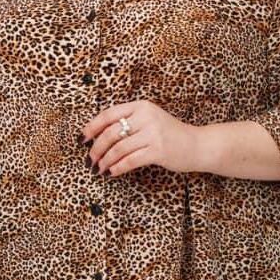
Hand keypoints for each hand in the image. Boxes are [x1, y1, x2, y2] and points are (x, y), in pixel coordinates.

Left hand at [82, 99, 200, 176]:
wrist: (197, 144)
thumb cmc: (169, 134)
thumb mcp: (150, 120)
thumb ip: (129, 122)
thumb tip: (98, 137)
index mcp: (141, 106)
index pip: (109, 114)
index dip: (92, 127)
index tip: (82, 139)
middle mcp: (146, 117)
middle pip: (111, 133)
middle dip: (96, 149)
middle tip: (90, 160)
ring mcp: (153, 134)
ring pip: (119, 148)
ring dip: (105, 161)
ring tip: (98, 169)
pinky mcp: (158, 150)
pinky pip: (130, 160)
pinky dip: (118, 168)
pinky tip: (112, 172)